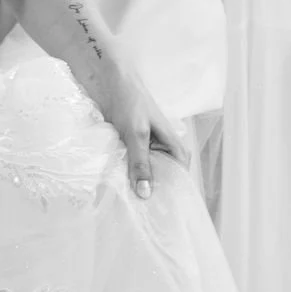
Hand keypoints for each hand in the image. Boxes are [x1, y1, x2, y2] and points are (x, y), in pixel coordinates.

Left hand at [93, 69, 186, 199]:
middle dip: (151, 190)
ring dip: (135, 182)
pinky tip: (116, 184)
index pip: (178, 176)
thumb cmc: (130, 101)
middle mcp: (162, 148)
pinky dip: (125, 171)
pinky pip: (130, 163)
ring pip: (144, 170)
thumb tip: (145, 193)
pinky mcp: (130, 144)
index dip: (171, 192)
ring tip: (127, 204)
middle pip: (161, 176)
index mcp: (174, 145)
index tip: (161, 212)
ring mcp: (146, 146)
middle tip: (141, 212)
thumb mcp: (136, 134)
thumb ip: (140, 163)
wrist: (111, 79)